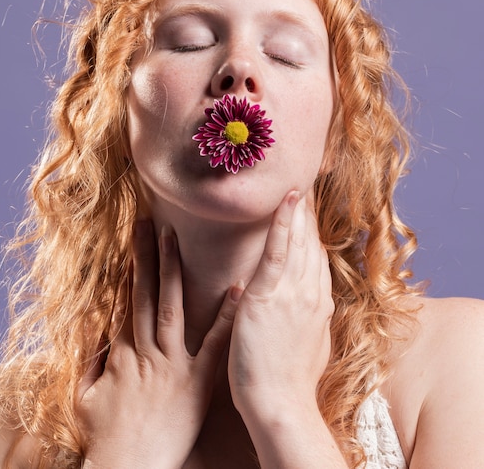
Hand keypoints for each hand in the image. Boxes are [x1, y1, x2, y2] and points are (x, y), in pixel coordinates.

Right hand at [77, 221, 239, 468]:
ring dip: (173, 272)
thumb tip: (89, 321)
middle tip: (152, 224)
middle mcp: (147, 350)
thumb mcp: (85, 395)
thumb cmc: (106, 436)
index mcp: (122, 352)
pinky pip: (213, 344)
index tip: (133, 240)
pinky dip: (225, 316)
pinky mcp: (197, 382)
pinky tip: (236, 289)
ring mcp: (173, 364)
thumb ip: (89, 356)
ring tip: (175, 240)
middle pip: (146, 294)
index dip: (130, 268)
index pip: (126, 300)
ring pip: (172, 308)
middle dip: (148, 257)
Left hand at [228, 190, 333, 422]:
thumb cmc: (289, 379)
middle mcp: (311, 292)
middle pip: (313, 244)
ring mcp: (293, 292)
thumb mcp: (310, 342)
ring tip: (297, 185)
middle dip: (309, 215)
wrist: (279, 403)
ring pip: (299, 241)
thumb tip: (311, 304)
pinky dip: (284, 223)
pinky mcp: (270, 295)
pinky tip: (287, 201)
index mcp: (318, 303)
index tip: (310, 213)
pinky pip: (279, 251)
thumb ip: (310, 316)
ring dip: (299, 211)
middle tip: (306, 186)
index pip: (317, 258)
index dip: (314, 233)